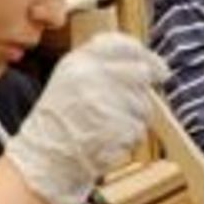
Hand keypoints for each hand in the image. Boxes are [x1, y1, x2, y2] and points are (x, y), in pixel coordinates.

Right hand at [6, 33, 168, 203]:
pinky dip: (130, 139)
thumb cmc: (60, 122)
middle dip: (143, 92)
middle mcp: (91, 77)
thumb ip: (102, 66)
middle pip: (142, 73)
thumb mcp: (70, 79)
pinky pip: (139, 131)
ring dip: (135, 120)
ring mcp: (104, 103)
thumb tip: (150, 64)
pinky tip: (110, 141)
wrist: (44, 158)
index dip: (147, 56)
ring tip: (109, 127)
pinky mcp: (114, 129)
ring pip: (144, 105)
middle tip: (132, 106)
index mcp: (79, 61)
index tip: (159, 68)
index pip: (124, 45)